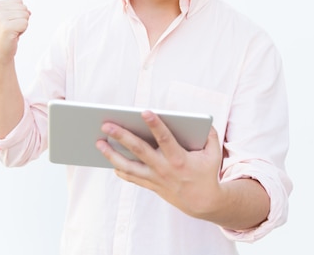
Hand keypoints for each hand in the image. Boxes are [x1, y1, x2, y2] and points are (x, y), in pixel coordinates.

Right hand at [0, 0, 30, 63]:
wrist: (1, 51)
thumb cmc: (8, 34)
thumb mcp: (12, 17)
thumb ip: (21, 10)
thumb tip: (29, 12)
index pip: (19, 1)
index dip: (19, 13)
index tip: (10, 22)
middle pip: (24, 7)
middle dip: (22, 19)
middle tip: (12, 28)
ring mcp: (0, 18)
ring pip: (26, 15)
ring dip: (22, 25)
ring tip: (13, 31)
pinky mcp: (6, 27)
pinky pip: (25, 23)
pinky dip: (23, 31)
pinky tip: (14, 35)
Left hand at [96, 110, 223, 219]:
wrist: (202, 203)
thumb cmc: (206, 173)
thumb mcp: (214, 153)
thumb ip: (209, 135)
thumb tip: (203, 122)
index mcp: (179, 158)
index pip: (165, 138)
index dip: (155, 124)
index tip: (144, 111)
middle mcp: (164, 168)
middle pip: (139, 150)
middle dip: (121, 136)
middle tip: (106, 125)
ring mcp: (155, 178)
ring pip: (129, 166)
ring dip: (112, 155)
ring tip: (99, 143)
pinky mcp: (150, 185)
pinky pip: (131, 177)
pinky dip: (119, 168)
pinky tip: (110, 160)